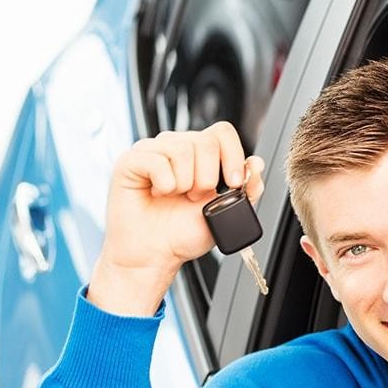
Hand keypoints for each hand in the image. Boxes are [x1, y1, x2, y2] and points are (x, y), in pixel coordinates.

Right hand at [89, 122, 264, 315]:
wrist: (155, 255)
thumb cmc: (182, 235)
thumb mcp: (224, 213)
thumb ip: (245, 190)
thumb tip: (256, 164)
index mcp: (199, 155)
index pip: (222, 132)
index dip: (233, 155)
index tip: (233, 183)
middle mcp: (176, 147)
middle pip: (206, 141)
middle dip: (207, 178)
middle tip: (194, 198)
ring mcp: (153, 151)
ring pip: (182, 149)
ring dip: (184, 184)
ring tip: (175, 197)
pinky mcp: (131, 161)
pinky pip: (157, 161)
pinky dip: (163, 184)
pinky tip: (156, 194)